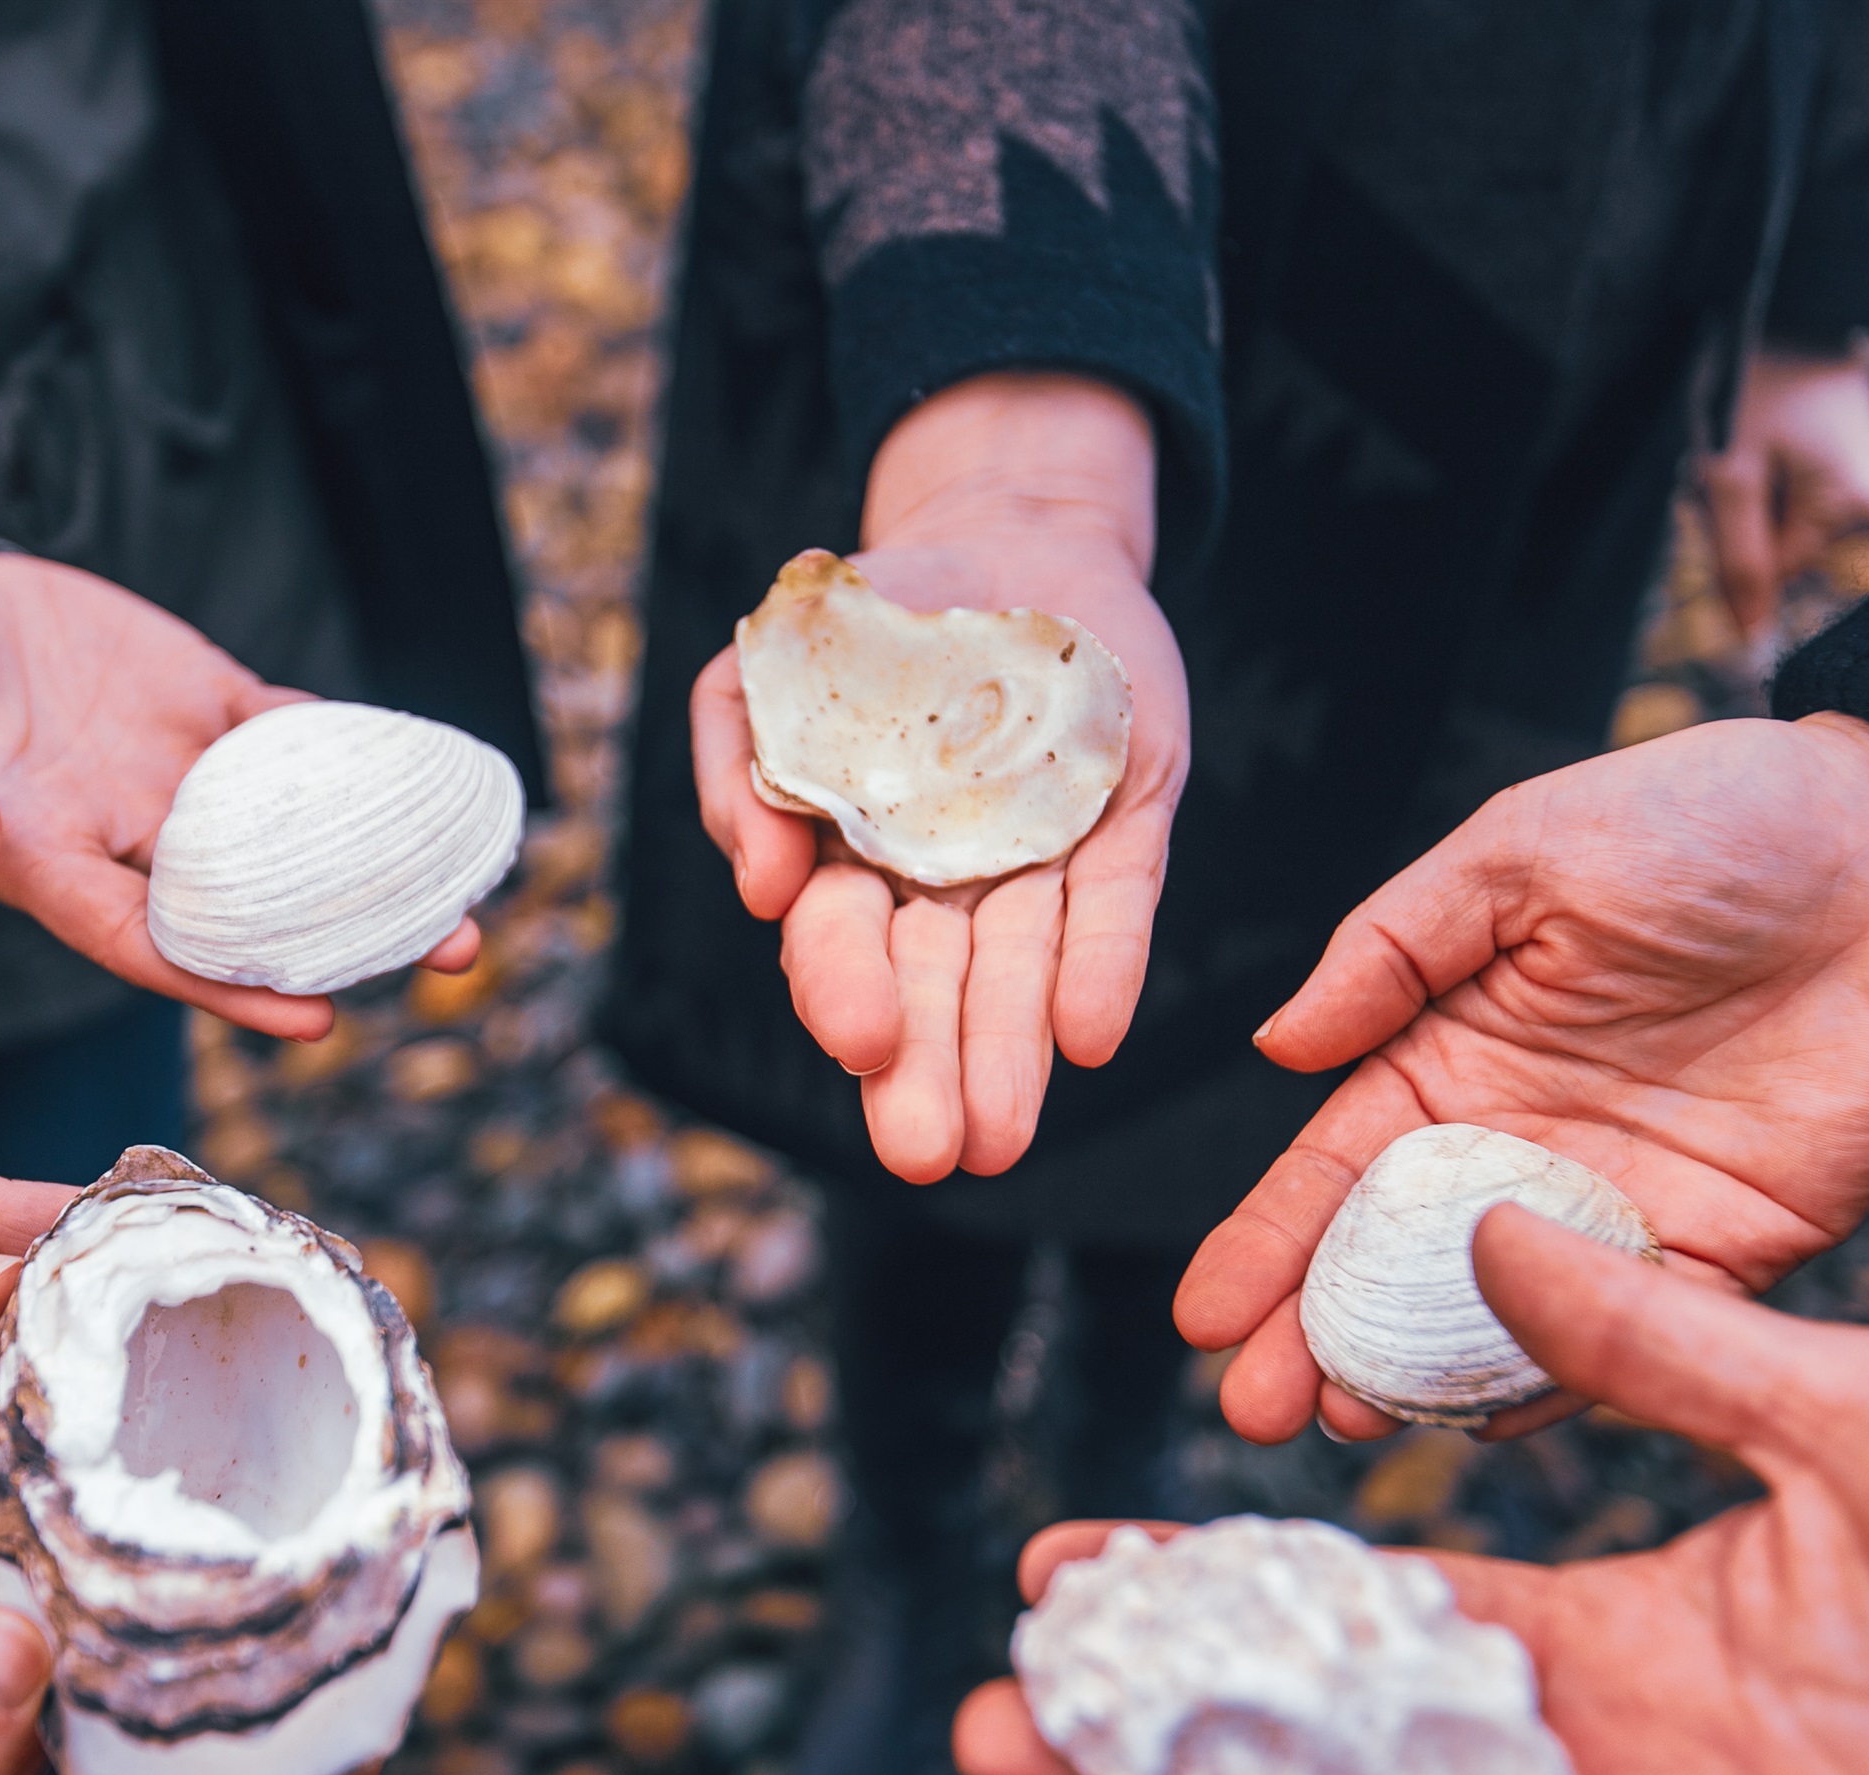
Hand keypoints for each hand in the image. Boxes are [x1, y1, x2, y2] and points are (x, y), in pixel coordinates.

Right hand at [0, 552, 479, 1039]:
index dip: (227, 985)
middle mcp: (126, 832)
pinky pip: (294, 736)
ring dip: (377, 865)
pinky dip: (359, 752)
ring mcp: (173, 771)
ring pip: (291, 832)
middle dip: (348, 939)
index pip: (147, 941)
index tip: (315, 1020)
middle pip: (249, 905)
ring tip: (471, 901)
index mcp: (44, 858)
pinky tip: (431, 778)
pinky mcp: (202, 702)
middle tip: (454, 955)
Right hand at [691, 373, 1187, 1180]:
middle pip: (934, 985)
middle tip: (930, 1154)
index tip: (860, 1049)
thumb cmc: (872, 612)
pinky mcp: (1131, 822)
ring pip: (1022, 966)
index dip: (848, 1000)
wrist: (1010, 527)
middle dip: (931, 1070)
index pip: (845, 950)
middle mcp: (948, 879)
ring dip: (1011, 1048)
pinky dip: (1104, 967)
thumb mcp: (768, 668)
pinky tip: (1091, 1037)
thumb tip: (762, 889)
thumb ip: (737, 765)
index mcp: (854, 860)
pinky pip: (1119, 903)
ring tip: (1004, 1137)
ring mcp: (1042, 854)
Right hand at [959, 1207, 1868, 1774]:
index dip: (1221, 1589)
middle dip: (1157, 1736)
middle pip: (1322, 1755)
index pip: (1361, 1605)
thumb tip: (1492, 1216)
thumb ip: (1661, 1336)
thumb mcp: (1850, 1414)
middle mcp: (1584, 1760)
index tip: (1087, 1569)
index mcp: (1607, 1626)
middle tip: (1005, 1718)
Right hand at [1175, 714, 1868, 1443]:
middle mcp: (1522, 1143)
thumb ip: (1394, 948)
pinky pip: (1636, 1330)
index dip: (1267, 1242)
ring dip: (1418, 1374)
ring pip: (1498, 1313)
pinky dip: (1566, 1378)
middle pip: (1397, 1265)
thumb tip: (1275, 1047)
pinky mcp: (1730, 1245)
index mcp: (1457, 1051)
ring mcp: (1621, 1202)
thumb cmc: (1714, 817)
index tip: (1203, 1317)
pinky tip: (1489, 1419)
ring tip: (1341, 1424)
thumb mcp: (1522, 854)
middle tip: (1255, 1411)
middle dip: (1318, 1338)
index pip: (1336, 1168)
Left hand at [1698, 345, 1868, 634]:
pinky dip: (1752, 468)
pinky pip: (1784, 487)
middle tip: (1725, 449)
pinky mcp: (1845, 454)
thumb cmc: (1750, 379)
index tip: (1716, 481)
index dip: (1727, 535)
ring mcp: (1862, 474)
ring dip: (1736, 487)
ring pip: (1772, 516)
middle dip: (1733, 509)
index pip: (1773, 569)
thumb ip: (1739, 563)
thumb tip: (1751, 642)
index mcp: (1856, 506)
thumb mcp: (1728, 475)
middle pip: (1775, 544)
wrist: (1782, 295)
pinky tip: (1751, 428)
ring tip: (1738, 431)